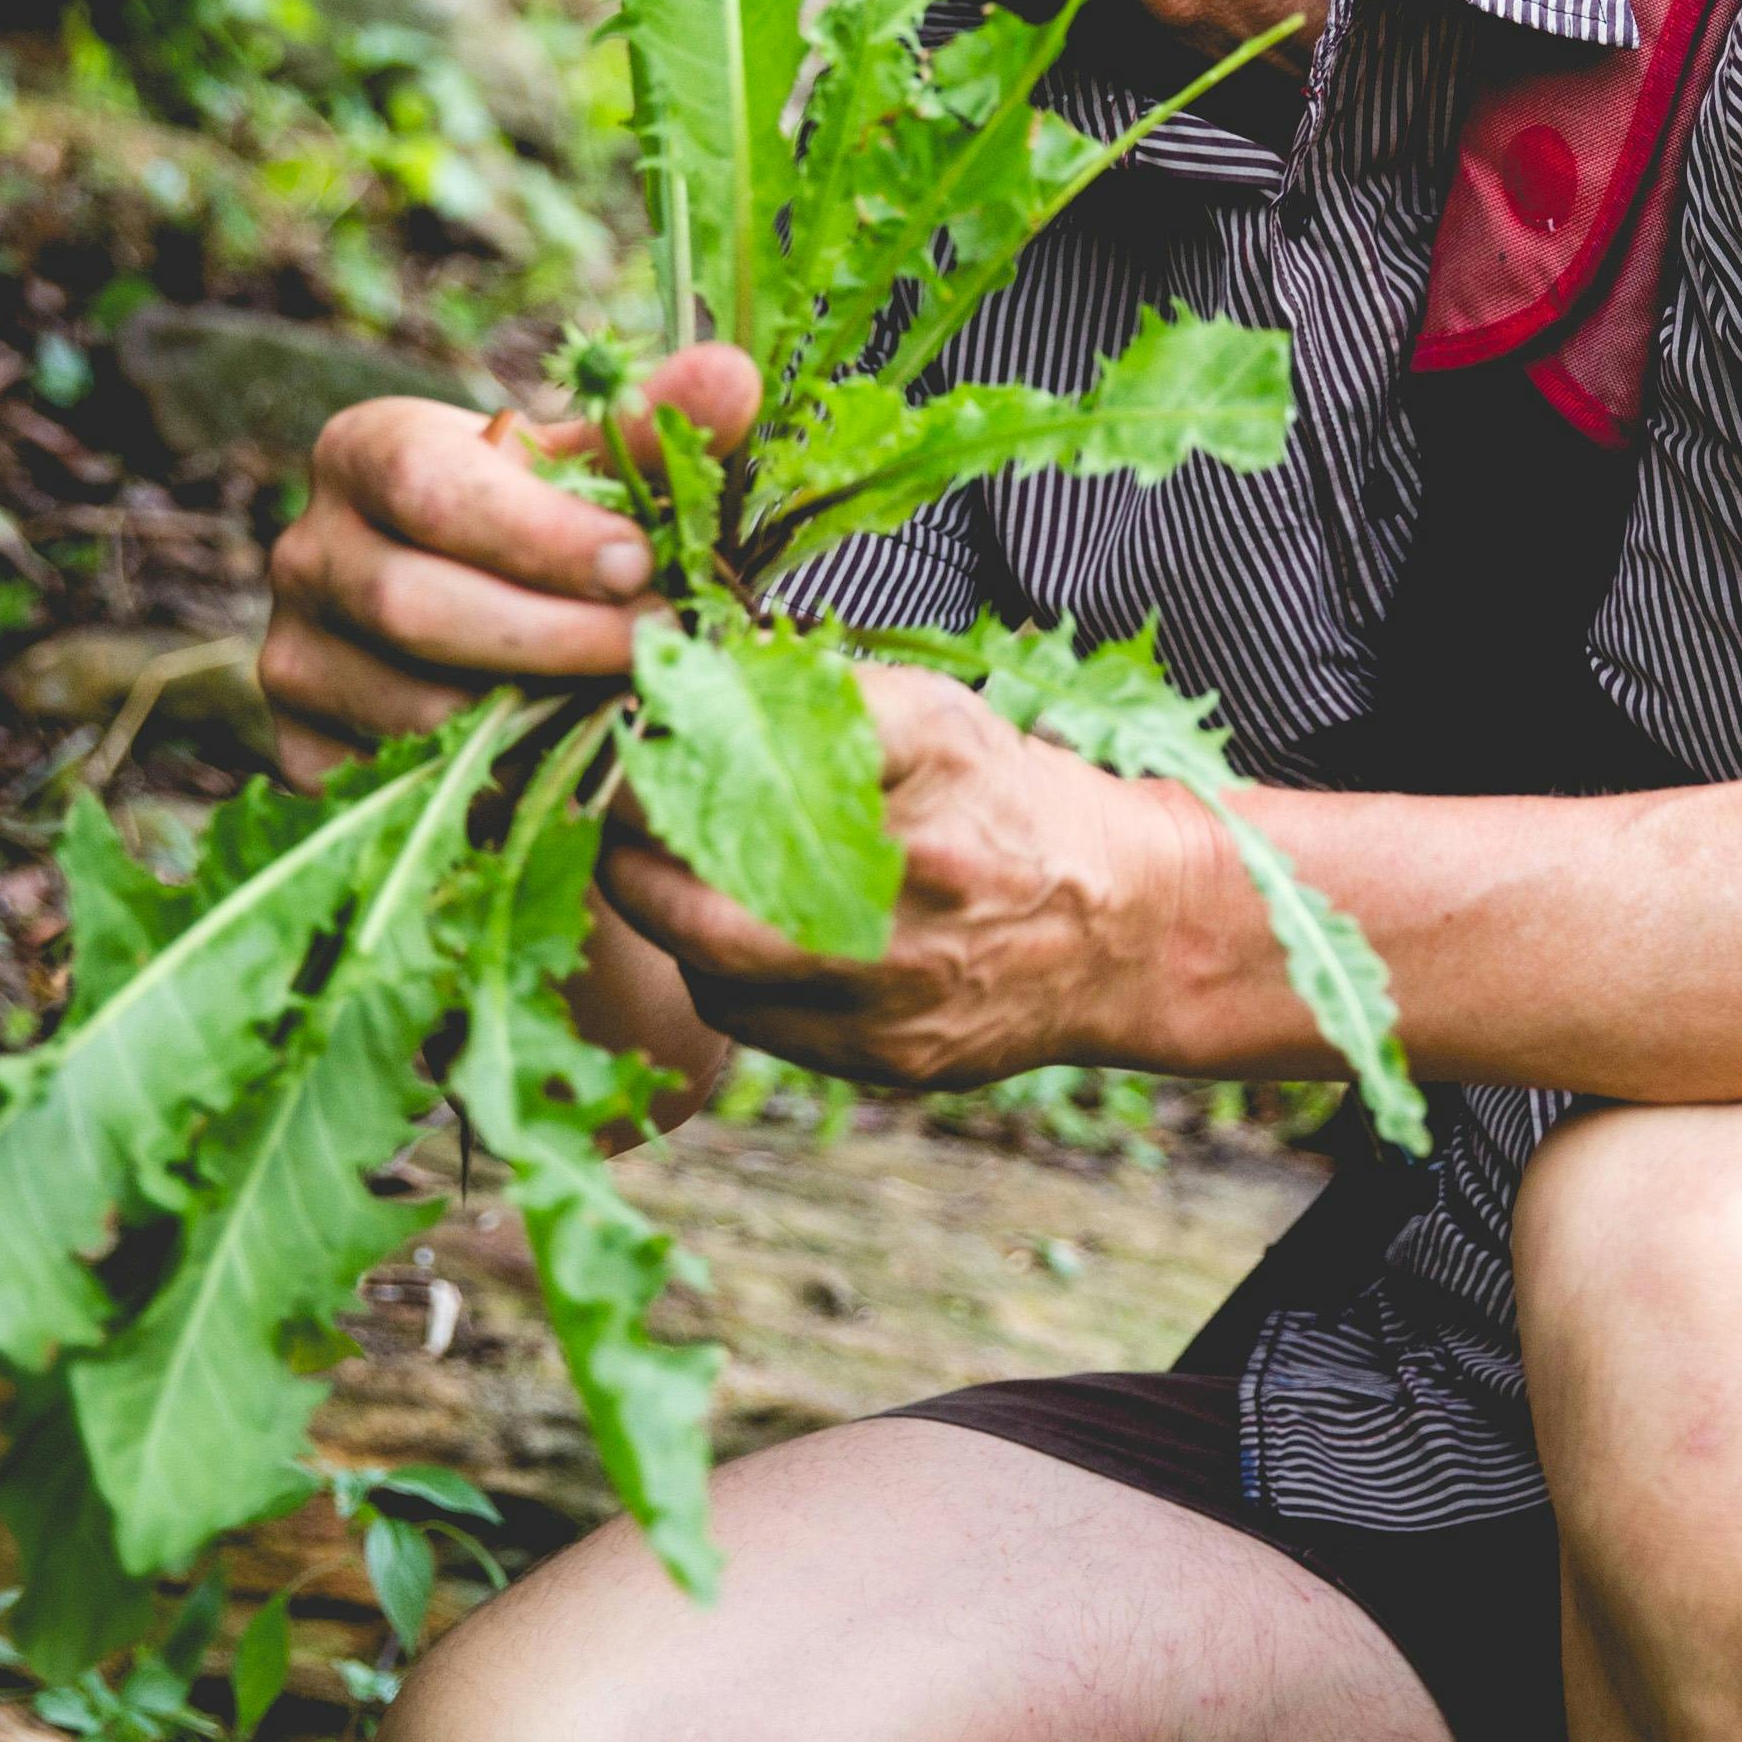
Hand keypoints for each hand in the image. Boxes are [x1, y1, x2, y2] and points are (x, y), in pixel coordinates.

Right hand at [257, 341, 757, 788]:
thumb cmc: (535, 524)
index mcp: (364, 453)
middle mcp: (308, 555)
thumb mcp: (586, 470)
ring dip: (538, 722)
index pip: (429, 488)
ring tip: (631, 706)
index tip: (639, 563)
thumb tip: (732, 377)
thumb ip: (653, 429)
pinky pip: (405, 789)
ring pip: (414, 712)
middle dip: (554, 636)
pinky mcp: (305, 756)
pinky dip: (500, 789)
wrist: (468, 613)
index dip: (538, 533)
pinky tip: (573, 768)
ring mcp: (295, 661)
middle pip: (414, 606)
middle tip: (661, 646)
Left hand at [598, 666, 1239, 1092]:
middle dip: (633, 864)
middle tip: (612, 823)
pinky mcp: (888, 1058)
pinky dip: (724, 976)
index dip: (666, 758)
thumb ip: (823, 699)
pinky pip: (759, 1025)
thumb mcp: (941, 716)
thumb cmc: (1017, 804)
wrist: (1129, 927)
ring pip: (717, 974)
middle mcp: (910, 895)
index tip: (633, 737)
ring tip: (664, 872)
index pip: (755, 759)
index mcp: (926, 781)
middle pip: (705, 907)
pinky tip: (736, 934)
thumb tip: (696, 684)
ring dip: (671, 924)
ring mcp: (896, 994)